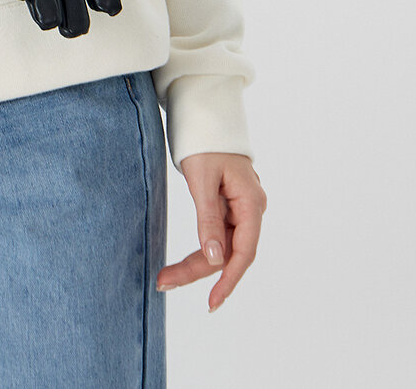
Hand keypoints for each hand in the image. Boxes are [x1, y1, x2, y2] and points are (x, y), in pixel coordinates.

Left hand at [156, 152, 266, 311]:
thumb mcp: (202, 179)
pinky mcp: (229, 205)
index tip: (212, 302)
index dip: (229, 280)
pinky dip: (202, 248)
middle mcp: (251, 209)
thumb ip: (209, 219)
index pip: (244, 252)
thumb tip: (216, 258)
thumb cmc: (204, 141)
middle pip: (230, 252)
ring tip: (166, 277)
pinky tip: (185, 263)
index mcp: (251, 203)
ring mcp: (241, 208)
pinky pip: (218, 234)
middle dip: (198, 271)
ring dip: (197, 263)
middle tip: (164, 282)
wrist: (205, 113)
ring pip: (222, 246)